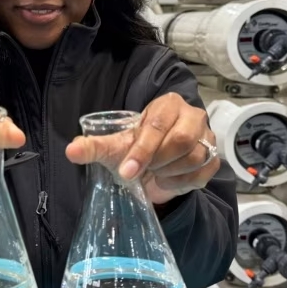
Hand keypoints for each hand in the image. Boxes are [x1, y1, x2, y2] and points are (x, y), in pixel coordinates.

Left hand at [66, 93, 219, 204]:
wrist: (156, 164)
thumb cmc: (137, 148)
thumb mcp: (114, 146)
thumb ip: (94, 147)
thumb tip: (71, 150)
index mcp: (168, 104)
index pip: (158, 124)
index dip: (142, 150)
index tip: (127, 171)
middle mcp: (192, 116)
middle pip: (182, 140)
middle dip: (158, 161)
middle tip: (143, 171)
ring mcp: (207, 136)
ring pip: (195, 158)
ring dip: (169, 172)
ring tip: (155, 172)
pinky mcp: (214, 158)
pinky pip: (202, 174)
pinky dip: (182, 183)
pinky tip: (168, 180)